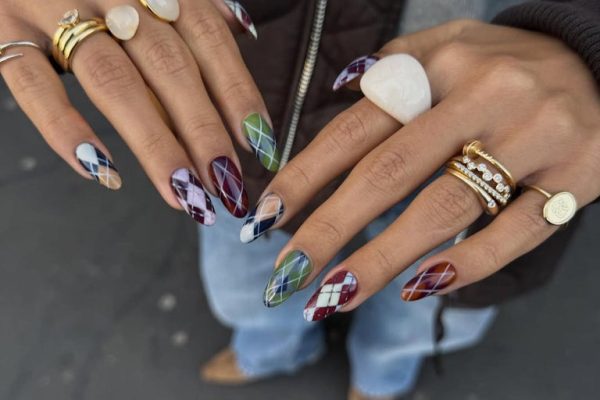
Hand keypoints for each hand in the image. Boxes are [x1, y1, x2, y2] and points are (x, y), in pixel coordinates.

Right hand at [0, 0, 274, 222]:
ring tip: (185, 194)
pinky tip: (104, 174)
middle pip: (168, 66)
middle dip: (204, 132)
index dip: (238, 93)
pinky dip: (69, 132)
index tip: (260, 146)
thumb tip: (242, 32)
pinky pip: (35, 87)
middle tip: (228, 187)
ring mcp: (51, 8)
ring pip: (114, 82)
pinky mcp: (3, 32)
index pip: (208, 37)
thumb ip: (193, 6)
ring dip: (155, 144)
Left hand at [253, 20, 599, 317]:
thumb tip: (338, 92)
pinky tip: (420, 286)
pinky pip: (515, 233)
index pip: (356, 128)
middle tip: (288, 274)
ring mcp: (532, 140)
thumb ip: (393, 66)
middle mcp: (482, 99)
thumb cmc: (504, 65)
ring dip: (382, 258)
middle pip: (390, 173)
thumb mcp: (448, 45)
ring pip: (445, 208)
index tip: (266, 218)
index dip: (305, 176)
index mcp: (440, 67)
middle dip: (330, 228)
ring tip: (336, 295)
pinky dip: (465, 264)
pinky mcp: (575, 178)